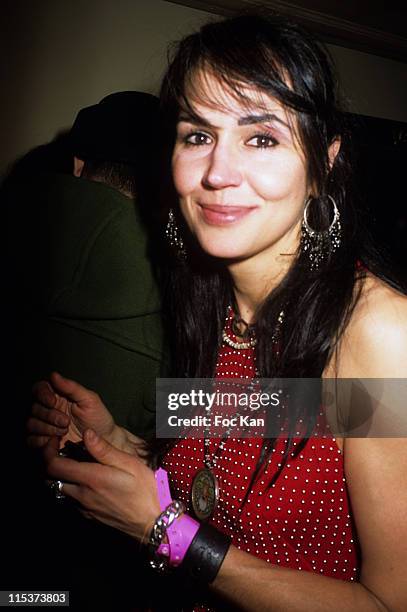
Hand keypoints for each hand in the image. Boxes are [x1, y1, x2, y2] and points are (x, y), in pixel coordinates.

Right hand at [27, 372, 121, 450]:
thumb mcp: (90, 399)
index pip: (39, 389)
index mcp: (59, 396)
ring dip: (47, 428)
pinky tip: (55, 440)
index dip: (42, 394)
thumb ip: (72, 387)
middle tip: (66, 421)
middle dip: (50, 415)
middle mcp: (50, 409)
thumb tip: (54, 375)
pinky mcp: (45, 441)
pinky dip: (41, 440)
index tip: (53, 401)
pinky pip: (31, 440)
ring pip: (31, 423)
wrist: (104, 441)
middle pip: (34, 407)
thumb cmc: (99, 419)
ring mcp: (46, 425)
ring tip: (64, 431)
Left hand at [45, 430, 159, 541]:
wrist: (152, 522)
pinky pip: (71, 500)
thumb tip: (86, 433)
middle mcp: (82, 494)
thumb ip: (105, 450)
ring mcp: (84, 507)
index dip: (47, 451)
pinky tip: (87, 481)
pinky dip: (71, 488)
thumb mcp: (129, 464)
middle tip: (62, 450)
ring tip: (75, 463)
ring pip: (60, 490)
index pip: (53, 466)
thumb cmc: (144, 490)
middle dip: (51, 462)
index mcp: (90, 478)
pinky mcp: (89, 515)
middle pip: (51, 479)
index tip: (55, 440)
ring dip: (61, 476)